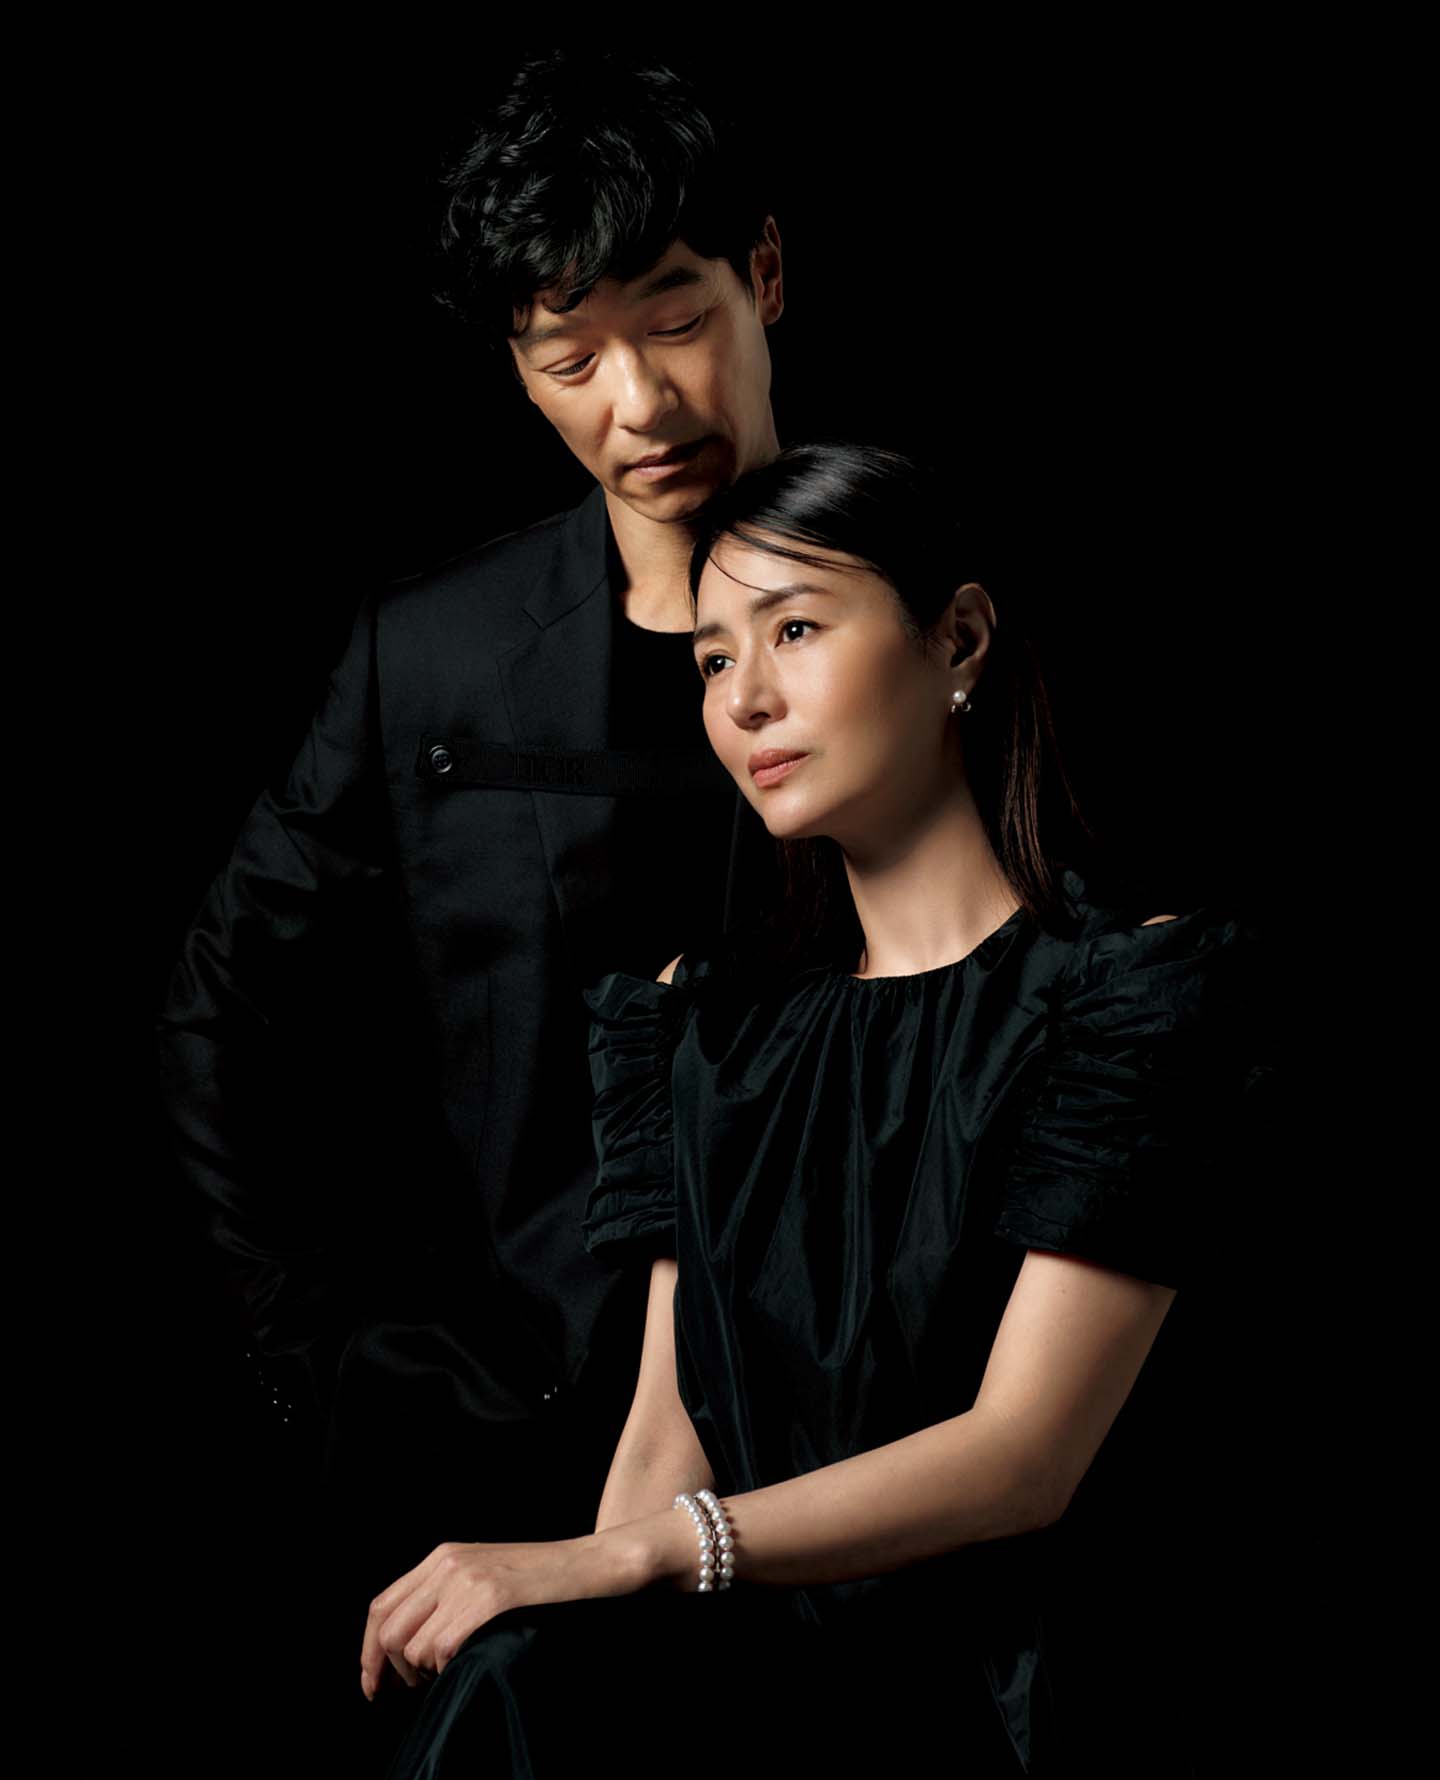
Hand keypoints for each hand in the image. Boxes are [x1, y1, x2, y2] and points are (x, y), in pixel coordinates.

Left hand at [359, 1531, 648, 1699]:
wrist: (592, 1563)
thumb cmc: (542, 1581)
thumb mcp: (484, 1577)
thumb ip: (446, 1597)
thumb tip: (405, 1647)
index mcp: (442, 1556)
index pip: (381, 1606)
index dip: (369, 1652)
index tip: (374, 1686)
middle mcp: (448, 1562)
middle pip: (388, 1629)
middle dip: (391, 1671)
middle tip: (412, 1691)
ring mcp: (468, 1577)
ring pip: (411, 1644)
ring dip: (423, 1672)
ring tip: (448, 1673)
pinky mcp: (491, 1595)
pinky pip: (442, 1645)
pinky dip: (444, 1666)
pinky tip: (464, 1663)